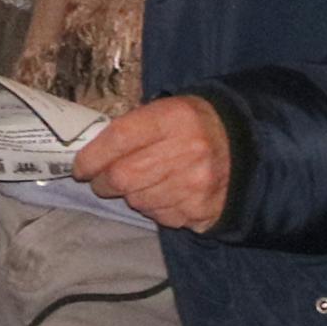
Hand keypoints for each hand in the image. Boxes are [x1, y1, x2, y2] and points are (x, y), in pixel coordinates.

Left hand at [76, 94, 232, 231]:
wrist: (246, 145)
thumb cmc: (194, 124)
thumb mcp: (167, 109)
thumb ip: (133, 127)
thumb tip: (93, 152)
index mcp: (174, 118)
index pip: (119, 138)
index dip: (92, 157)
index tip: (80, 167)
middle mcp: (186, 152)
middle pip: (124, 176)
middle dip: (104, 183)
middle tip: (101, 182)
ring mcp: (196, 185)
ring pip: (139, 201)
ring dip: (131, 196)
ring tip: (140, 184)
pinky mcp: (202, 211)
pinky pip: (160, 216)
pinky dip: (154, 208)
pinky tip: (164, 194)